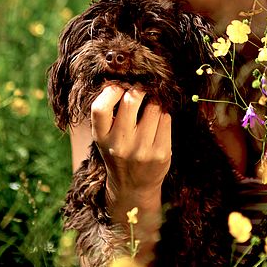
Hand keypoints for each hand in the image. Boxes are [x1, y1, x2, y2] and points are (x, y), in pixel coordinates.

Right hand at [90, 84, 171, 213]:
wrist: (133, 187)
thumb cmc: (118, 152)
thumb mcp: (105, 136)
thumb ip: (110, 113)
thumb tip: (126, 79)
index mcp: (101, 137)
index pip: (100, 107)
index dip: (111, 91)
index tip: (119, 89)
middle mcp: (120, 144)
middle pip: (132, 99)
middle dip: (139, 90)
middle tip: (141, 91)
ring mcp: (142, 149)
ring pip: (154, 106)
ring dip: (154, 102)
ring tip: (150, 109)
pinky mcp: (161, 152)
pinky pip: (166, 118)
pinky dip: (163, 114)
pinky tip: (158, 122)